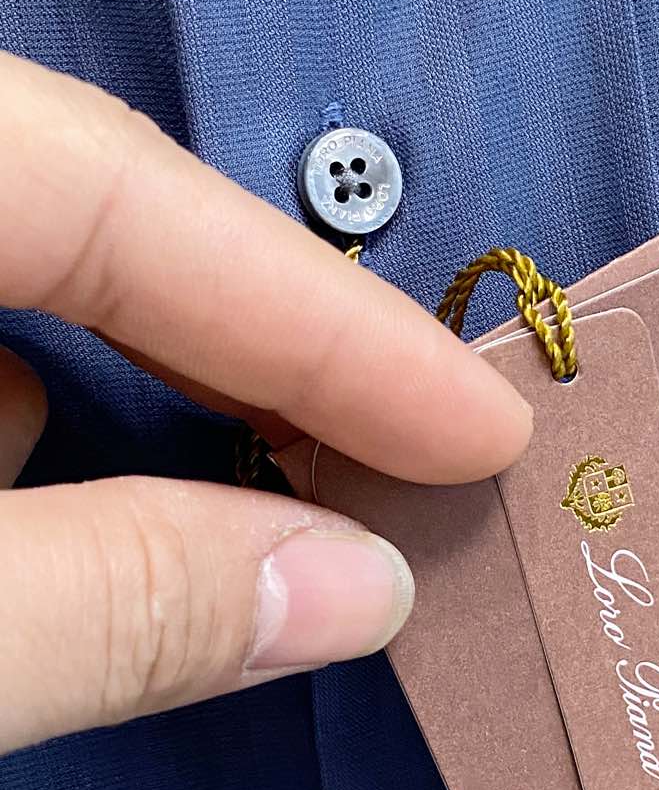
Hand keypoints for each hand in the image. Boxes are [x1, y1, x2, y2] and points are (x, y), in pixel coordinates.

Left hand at [0, 54, 531, 756]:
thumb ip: (117, 604)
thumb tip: (349, 591)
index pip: (106, 185)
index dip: (313, 315)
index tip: (480, 429)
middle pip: (60, 216)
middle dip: (238, 357)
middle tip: (408, 464)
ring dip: (92, 428)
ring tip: (230, 540)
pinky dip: (2, 472)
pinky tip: (23, 571)